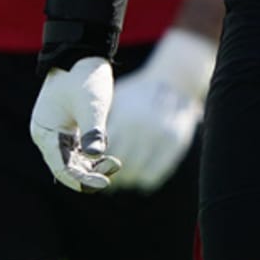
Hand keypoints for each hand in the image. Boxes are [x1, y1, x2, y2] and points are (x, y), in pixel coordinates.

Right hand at [29, 56, 120, 191]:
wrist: (85, 50)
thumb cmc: (86, 75)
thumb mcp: (92, 103)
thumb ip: (93, 129)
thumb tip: (95, 154)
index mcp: (45, 131)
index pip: (61, 167)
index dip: (81, 179)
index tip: (103, 183)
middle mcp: (48, 134)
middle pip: (65, 166)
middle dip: (88, 173)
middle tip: (111, 175)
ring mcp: (58, 130)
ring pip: (72, 159)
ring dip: (91, 165)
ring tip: (113, 165)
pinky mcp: (70, 125)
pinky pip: (78, 148)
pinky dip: (91, 154)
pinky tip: (108, 157)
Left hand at [105, 29, 216, 191]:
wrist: (173, 79)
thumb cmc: (136, 92)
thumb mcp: (116, 101)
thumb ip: (99, 126)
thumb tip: (82, 154)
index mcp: (125, 117)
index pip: (103, 153)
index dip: (94, 164)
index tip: (90, 168)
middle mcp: (143, 127)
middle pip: (119, 167)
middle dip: (109, 175)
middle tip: (103, 177)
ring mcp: (162, 135)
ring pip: (135, 175)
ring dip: (126, 180)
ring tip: (120, 177)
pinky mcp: (176, 141)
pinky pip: (153, 174)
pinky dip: (143, 179)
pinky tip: (138, 174)